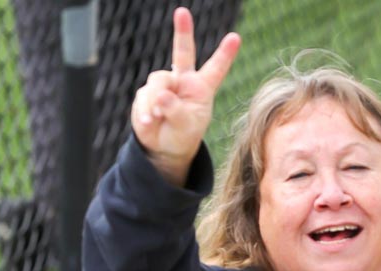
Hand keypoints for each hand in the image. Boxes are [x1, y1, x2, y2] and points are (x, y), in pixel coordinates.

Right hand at [130, 7, 239, 185]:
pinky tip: (149, 122)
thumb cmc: (182, 135)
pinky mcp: (146, 92)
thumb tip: (161, 95)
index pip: (215, 68)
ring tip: (157, 118)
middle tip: (182, 12)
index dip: (225, 54)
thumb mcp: (186, 127)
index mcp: (202, 87)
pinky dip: (146, 111)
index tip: (235, 38)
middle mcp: (184, 80)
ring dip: (156, 102)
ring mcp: (164, 84)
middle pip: (183, 52)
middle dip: (182, 32)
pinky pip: (144, 97)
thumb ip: (176, 111)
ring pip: (158, 82)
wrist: (163, 146)